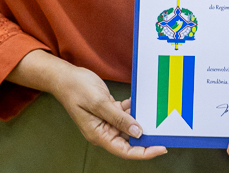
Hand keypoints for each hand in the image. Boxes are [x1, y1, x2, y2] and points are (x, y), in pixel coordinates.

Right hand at [8, 50, 165, 160]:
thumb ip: (119, 118)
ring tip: (157, 117)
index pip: (125, 150)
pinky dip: (133, 108)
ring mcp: (106, 120)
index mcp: (99, 135)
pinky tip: (142, 102)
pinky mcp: (108, 110)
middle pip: (128, 140)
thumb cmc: (77, 89)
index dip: (144, 152)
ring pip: (128, 126)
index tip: (160, 148)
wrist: (65, 76)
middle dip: (146, 138)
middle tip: (164, 133)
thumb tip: (137, 132)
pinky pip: (125, 113)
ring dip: (141, 121)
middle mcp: (103, 130)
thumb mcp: (100, 103)